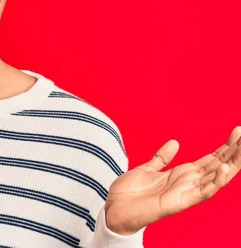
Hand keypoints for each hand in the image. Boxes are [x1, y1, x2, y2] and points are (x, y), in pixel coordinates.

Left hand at [104, 126, 240, 234]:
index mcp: (181, 174)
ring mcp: (186, 193)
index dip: (224, 147)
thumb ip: (162, 158)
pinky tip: (225, 168)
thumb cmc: (130, 193)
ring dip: (231, 163)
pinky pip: (203, 192)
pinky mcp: (180, 202)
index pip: (210, 159)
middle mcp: (188, 183)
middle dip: (233, 151)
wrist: (114, 209)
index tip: (237, 132)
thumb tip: (175, 143)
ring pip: (216, 178)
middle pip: (218, 166)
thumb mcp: (147, 169)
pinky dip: (216, 181)